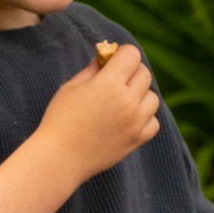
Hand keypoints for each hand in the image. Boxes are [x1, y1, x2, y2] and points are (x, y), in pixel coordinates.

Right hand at [33, 42, 162, 184]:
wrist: (60, 158)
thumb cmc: (59, 120)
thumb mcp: (71, 87)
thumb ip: (92, 70)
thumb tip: (105, 57)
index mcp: (109, 84)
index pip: (132, 55)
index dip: (122, 54)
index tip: (113, 61)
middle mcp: (128, 102)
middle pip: (144, 74)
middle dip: (131, 72)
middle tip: (116, 79)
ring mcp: (135, 122)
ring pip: (153, 98)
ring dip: (140, 95)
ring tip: (122, 101)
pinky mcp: (136, 140)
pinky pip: (153, 122)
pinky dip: (145, 118)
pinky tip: (129, 119)